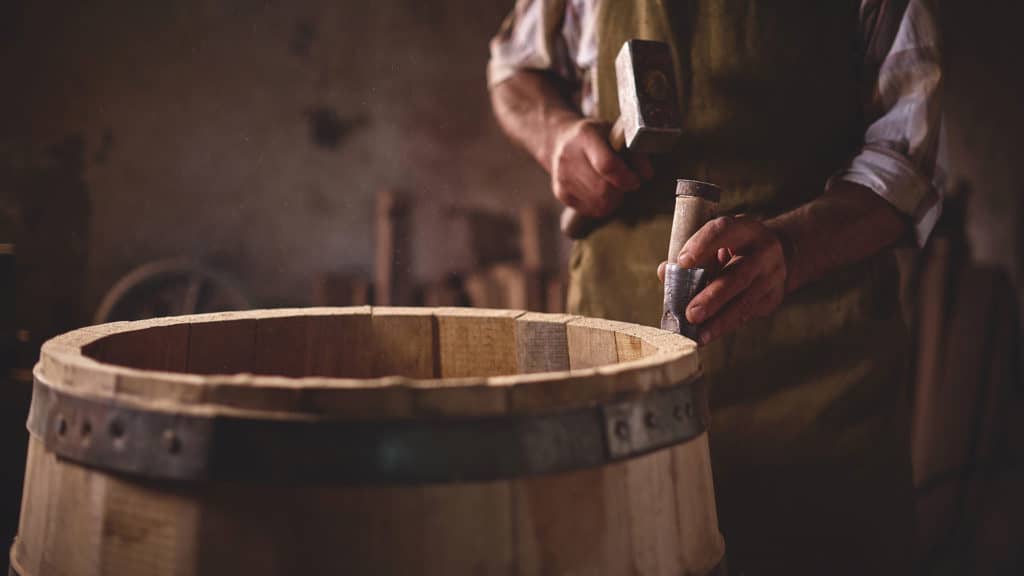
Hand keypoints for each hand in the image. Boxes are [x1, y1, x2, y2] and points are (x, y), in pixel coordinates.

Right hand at [549, 118, 652, 217]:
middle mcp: (568, 157)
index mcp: (585, 136)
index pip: (607, 165)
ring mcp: (562, 177)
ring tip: (613, 187)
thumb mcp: (616, 135)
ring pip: (599, 204)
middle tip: (625, 184)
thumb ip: (635, 153)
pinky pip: (591, 210)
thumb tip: (647, 175)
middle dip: (620, 191)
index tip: (634, 180)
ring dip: (613, 200)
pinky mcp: (561, 194)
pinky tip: (601, 192)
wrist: (560, 142)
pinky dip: (602, 205)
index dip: (626, 178)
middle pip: (602, 190)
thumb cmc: (596, 138)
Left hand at [657, 216, 787, 344]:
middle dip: (712, 297)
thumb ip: (691, 255)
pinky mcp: (773, 297)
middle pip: (738, 276)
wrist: (778, 254)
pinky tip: (708, 335)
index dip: (702, 245)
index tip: (682, 262)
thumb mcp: (717, 242)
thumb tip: (665, 272)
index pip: (723, 231)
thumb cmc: (734, 248)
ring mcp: (772, 275)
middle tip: (691, 314)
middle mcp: (763, 251)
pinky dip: (725, 326)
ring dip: (719, 321)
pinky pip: (747, 314)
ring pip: (745, 301)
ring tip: (699, 335)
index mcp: (744, 229)